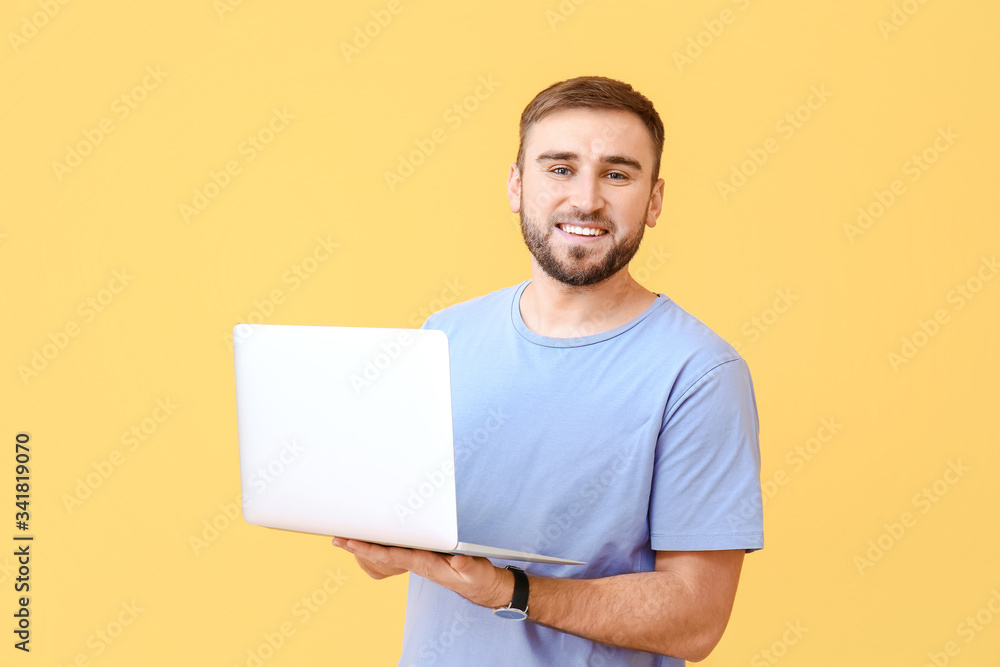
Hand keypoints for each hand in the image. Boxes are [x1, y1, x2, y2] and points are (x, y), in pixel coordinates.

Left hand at [331, 538, 512, 607]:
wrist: (480, 585)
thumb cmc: (475, 577)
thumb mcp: (474, 570)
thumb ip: (465, 564)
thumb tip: (457, 559)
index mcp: (423, 563)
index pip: (392, 556)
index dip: (371, 549)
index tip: (353, 543)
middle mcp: (416, 561)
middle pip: (381, 555)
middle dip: (358, 547)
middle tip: (337, 538)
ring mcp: (417, 559)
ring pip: (385, 553)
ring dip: (364, 547)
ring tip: (345, 538)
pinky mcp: (421, 556)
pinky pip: (395, 551)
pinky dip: (379, 545)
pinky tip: (369, 540)